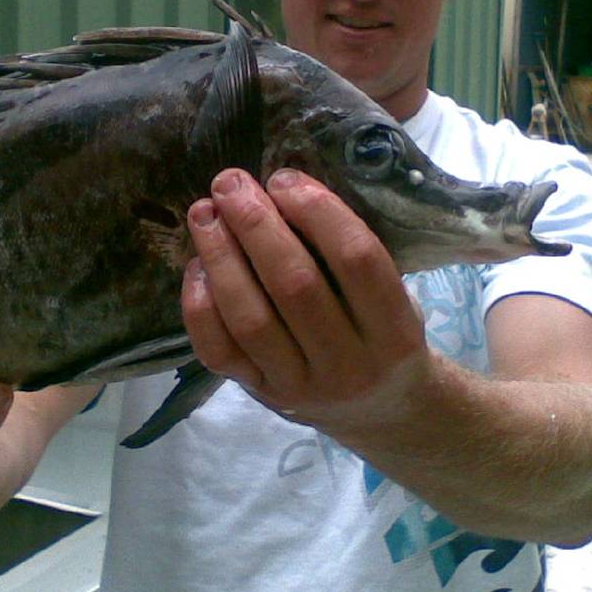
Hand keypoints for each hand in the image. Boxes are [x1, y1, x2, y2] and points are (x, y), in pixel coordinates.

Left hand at [181, 168, 433, 439]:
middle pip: (295, 285)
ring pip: (251, 319)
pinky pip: (220, 351)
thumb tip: (281, 189)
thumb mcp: (394, 297)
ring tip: (204, 214)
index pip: (357, 259)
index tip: (284, 179)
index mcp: (395, 330)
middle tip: (229, 183)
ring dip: (221, 257)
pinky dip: (200, 306)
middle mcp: (349, 364)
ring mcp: (301, 385)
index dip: (318, 211)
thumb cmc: (383, 334)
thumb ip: (350, 254)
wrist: (380, 412)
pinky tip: (196, 267)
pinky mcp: (261, 395)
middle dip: (256, 225)